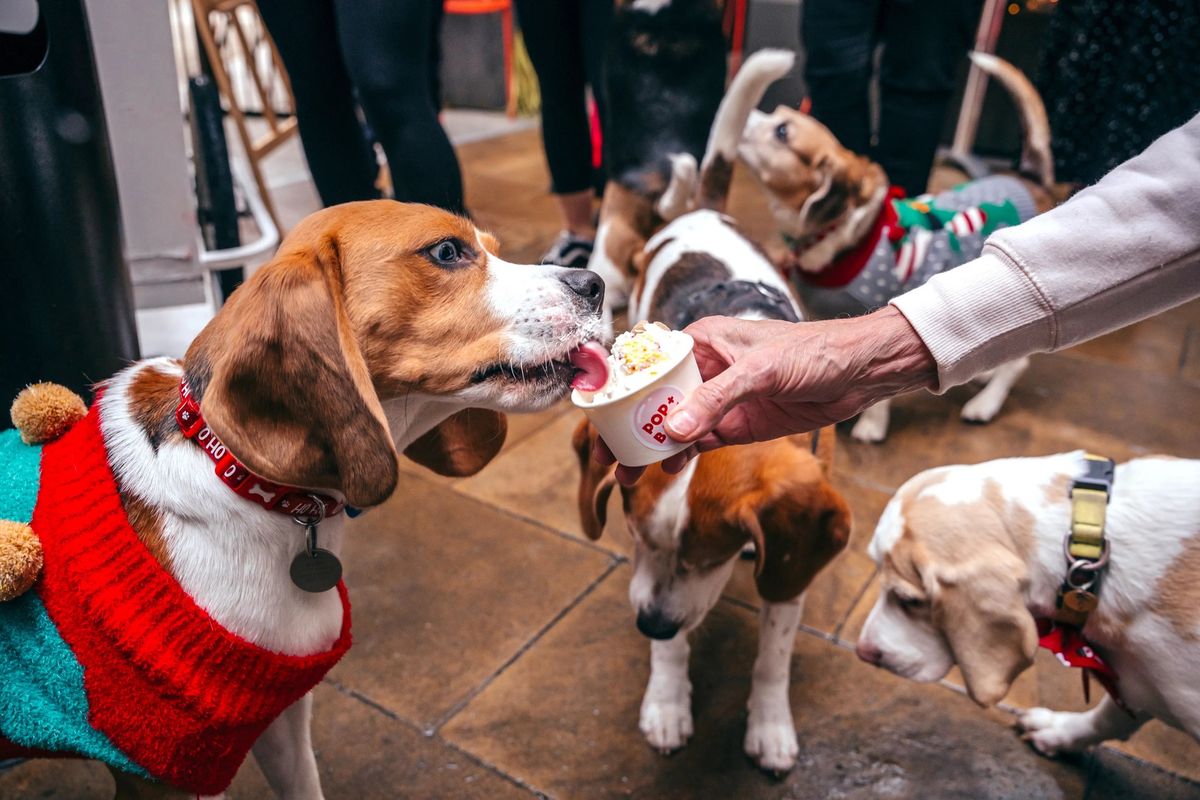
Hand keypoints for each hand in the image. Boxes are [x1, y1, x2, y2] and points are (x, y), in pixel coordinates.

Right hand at [595, 307, 935, 484]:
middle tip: (607, 457)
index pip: (649, 364)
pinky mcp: (738, 424)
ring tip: (629, 475)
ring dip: (650, 448)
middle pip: (654, 400)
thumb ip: (717, 399)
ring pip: (672, 425)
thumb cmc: (814, 351)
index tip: (599, 416)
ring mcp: (721, 399)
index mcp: (703, 339)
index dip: (621, 390)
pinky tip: (667, 468)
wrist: (861, 372)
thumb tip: (674, 428)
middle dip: (628, 428)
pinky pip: (699, 441)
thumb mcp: (761, 371)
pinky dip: (681, 455)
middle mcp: (705, 368)